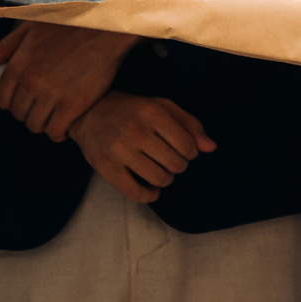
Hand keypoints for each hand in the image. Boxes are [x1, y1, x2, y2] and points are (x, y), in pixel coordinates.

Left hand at [0, 21, 134, 137]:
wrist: (106, 28)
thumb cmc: (68, 25)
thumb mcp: (30, 28)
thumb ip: (2, 48)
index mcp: (18, 65)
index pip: (2, 100)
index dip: (13, 102)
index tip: (26, 99)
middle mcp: (31, 82)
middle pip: (19, 115)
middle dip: (28, 112)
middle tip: (43, 105)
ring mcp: (52, 95)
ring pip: (36, 126)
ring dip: (43, 123)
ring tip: (54, 114)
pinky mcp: (74, 105)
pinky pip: (56, 131)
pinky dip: (59, 132)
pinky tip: (65, 123)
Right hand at [70, 90, 215, 201]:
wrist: (89, 112)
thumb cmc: (132, 110)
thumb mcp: (162, 106)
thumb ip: (190, 124)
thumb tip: (212, 147)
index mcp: (152, 112)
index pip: (188, 145)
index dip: (191, 152)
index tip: (183, 149)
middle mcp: (135, 130)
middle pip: (176, 164)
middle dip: (179, 165)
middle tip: (170, 159)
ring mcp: (119, 150)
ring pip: (160, 179)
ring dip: (166, 179)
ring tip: (160, 170)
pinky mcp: (106, 167)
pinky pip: (136, 193)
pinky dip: (150, 195)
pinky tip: (152, 188)